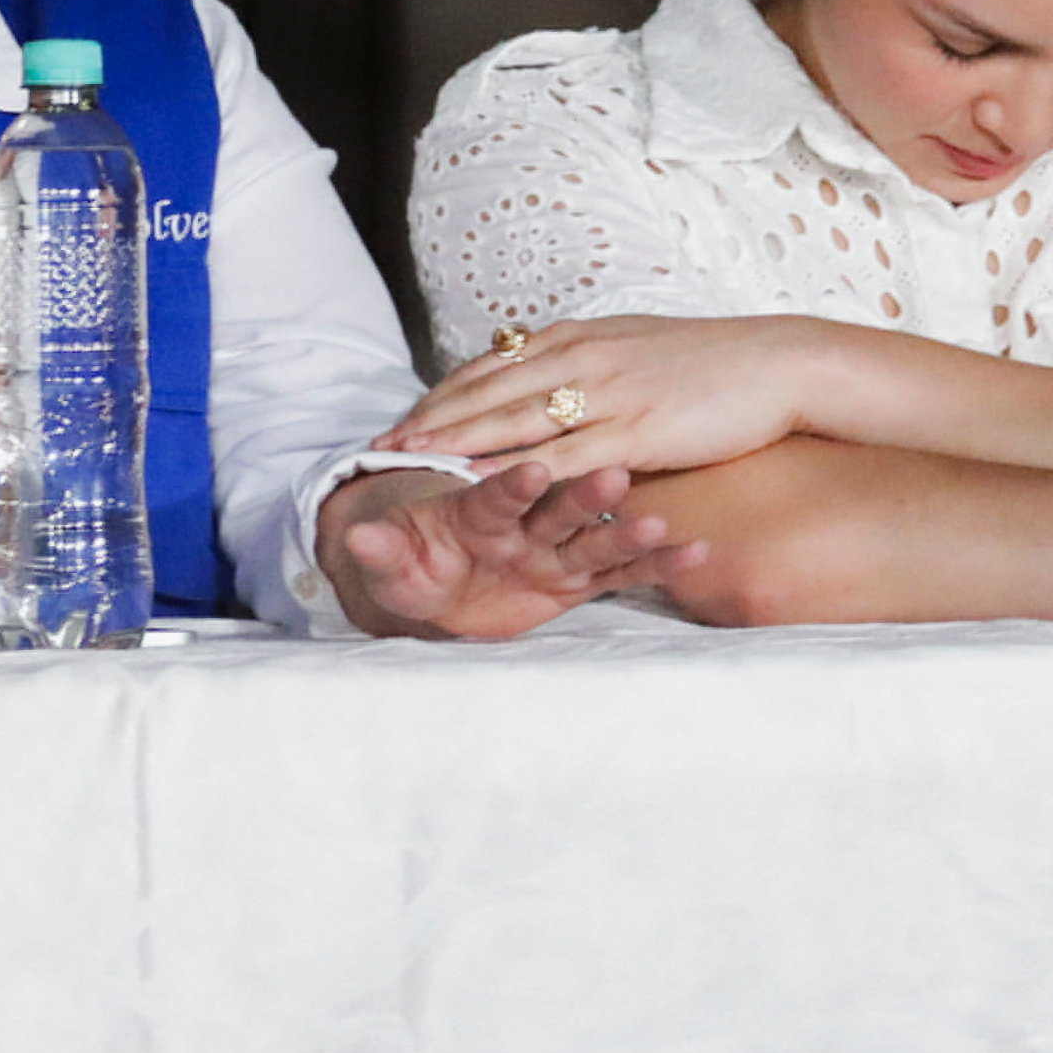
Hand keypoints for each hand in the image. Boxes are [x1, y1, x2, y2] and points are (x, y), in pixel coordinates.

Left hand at [320, 459, 696, 639]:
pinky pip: (623, 574)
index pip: (493, 492)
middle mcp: (525, 523)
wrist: (438, 582)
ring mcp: (555, 549)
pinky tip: (696, 555)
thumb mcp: (394, 564)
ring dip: (626, 526)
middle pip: (556, 504)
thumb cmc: (418, 560)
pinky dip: (657, 567)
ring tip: (660, 522)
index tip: (531, 470)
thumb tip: (355, 536)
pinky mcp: (579, 579)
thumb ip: (382, 552)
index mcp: (477, 509)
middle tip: (613, 473)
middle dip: (581, 491)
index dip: (509, 481)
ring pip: (596, 535)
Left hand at [388, 315, 820, 476]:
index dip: (441, 395)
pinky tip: (483, 488)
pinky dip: (516, 471)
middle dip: (428, 420)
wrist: (779, 364)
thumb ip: (588, 363)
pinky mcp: (634, 431)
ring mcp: (606, 394)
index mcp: (580, 337)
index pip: (491, 367)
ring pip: (513, 421)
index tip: (402, 419)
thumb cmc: (714, 364)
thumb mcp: (636, 349)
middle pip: (486, 391)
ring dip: (455, 445)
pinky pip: (562, 456)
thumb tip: (550, 378)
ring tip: (410, 466)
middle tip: (379, 447)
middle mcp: (581, 359)